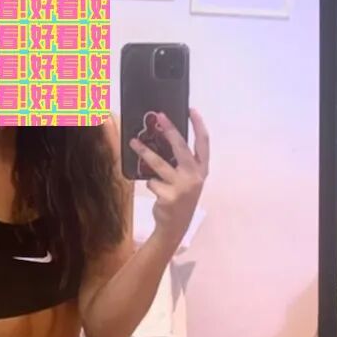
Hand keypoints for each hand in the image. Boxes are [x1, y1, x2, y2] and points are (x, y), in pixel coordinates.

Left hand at [129, 109, 209, 252]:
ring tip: (133, 142)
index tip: (190, 110)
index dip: (198, 125)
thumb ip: (182, 163)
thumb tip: (163, 138)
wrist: (175, 226)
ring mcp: (182, 187)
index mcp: (202, 170)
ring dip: (144, 151)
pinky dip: (151, 183)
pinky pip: (152, 181)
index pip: (203, 143)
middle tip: (159, 117)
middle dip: (170, 130)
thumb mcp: (187, 179)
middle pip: (181, 148)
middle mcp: (195, 177)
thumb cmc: (180, 197)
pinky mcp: (168, 196)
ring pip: (159, 163)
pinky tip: (156, 191)